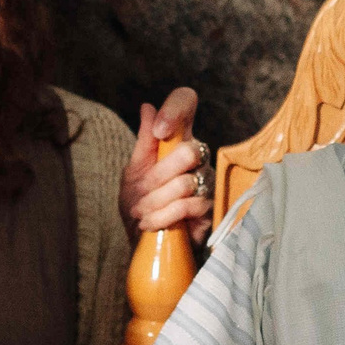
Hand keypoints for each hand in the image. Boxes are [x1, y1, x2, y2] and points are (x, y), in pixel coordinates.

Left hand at [123, 87, 214, 243]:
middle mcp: (197, 155)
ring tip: (142, 212)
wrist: (146, 241)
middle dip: (157, 177)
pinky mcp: (210, 208)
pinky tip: (151, 224)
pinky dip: (163, 217)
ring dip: (155, 202)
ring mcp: (206, 180)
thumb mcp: (133, 172)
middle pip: (189, 151)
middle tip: (140, 193)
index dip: (176, 109)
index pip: (186, 103)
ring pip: (185, 183)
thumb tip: (147, 107)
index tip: (159, 131)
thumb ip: (144, 142)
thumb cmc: (140, 204)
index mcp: (176, 140)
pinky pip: (188, 206)